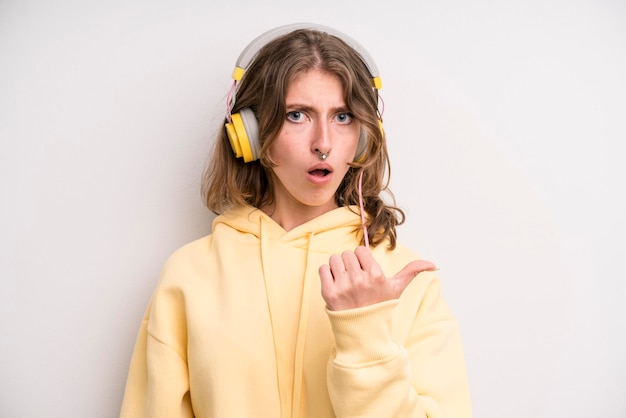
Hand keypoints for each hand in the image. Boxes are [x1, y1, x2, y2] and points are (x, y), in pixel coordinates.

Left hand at [319, 246, 436, 310]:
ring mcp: (343, 287)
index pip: (360, 250)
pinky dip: (327, 275)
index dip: (362, 259)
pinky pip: (323, 269)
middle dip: (350, 264)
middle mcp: (359, 280)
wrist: (363, 333)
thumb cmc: (380, 307)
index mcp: (376, 275)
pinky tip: (336, 285)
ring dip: (337, 268)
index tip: (365, 271)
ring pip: (334, 259)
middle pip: (346, 254)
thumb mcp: (397, 289)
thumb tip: (435, 265)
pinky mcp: (329, 293)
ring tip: (345, 282)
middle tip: (354, 279)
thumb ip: (412, 272)